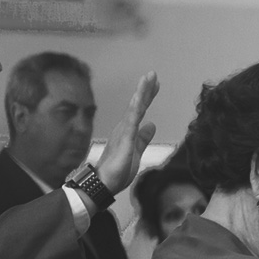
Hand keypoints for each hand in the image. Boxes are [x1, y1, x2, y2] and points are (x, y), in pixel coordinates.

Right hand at [94, 72, 159, 195]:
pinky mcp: (123, 140)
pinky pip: (131, 122)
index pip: (140, 110)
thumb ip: (143, 138)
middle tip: (153, 74)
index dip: (148, 97)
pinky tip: (139, 99)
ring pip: (135, 109)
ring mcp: (124, 133)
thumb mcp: (136, 151)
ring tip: (148, 79)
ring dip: (141, 94)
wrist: (103, 184)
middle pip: (138, 105)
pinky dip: (135, 110)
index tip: (155, 84)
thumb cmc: (117, 171)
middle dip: (146, 89)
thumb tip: (151, 125)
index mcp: (128, 130)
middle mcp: (124, 128)